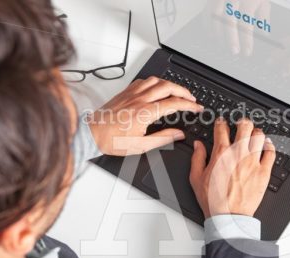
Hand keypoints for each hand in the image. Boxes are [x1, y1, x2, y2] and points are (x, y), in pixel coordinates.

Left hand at [88, 77, 202, 155]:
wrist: (92, 133)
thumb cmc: (112, 141)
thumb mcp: (141, 146)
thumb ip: (163, 138)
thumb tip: (178, 134)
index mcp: (145, 113)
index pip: (173, 104)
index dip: (189, 105)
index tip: (196, 108)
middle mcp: (139, 99)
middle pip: (168, 87)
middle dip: (184, 91)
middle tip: (191, 98)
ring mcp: (132, 94)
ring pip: (156, 80)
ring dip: (170, 84)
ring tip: (177, 91)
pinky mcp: (125, 92)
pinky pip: (143, 80)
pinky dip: (154, 82)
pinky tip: (157, 87)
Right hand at [189, 118, 275, 217]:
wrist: (228, 216)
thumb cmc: (213, 200)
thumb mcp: (196, 178)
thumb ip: (197, 158)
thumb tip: (198, 145)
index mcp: (221, 154)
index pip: (222, 128)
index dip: (221, 123)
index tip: (222, 123)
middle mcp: (238, 154)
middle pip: (244, 126)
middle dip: (242, 123)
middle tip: (241, 125)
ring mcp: (252, 162)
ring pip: (259, 136)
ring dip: (256, 133)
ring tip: (254, 136)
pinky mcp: (264, 171)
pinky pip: (271, 152)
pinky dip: (269, 146)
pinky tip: (266, 146)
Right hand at [210, 0, 270, 56]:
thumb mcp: (263, 2)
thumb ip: (263, 18)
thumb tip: (263, 35)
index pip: (247, 21)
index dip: (246, 39)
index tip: (247, 51)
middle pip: (229, 19)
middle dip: (231, 38)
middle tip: (234, 51)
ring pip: (215, 17)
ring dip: (218, 35)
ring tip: (223, 46)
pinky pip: (206, 13)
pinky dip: (208, 27)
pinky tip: (212, 36)